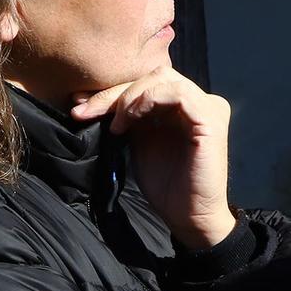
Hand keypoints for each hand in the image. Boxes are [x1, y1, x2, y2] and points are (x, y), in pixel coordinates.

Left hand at [70, 67, 236, 249]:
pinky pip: (178, 93)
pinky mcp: (211, 118)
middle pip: (151, 75)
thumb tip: (85, 99)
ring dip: (129, 97)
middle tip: (85, 112)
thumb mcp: (137, 141)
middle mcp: (197, 99)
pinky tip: (129, 119)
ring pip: (161, 78)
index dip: (110, 91)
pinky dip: (148, 100)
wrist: (187, 215)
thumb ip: (124, 117)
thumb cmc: (164, 183)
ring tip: (114, 123)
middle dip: (114, 92)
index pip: (143, 82)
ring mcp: (209, 106)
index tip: (79, 106)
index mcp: (180, 104)